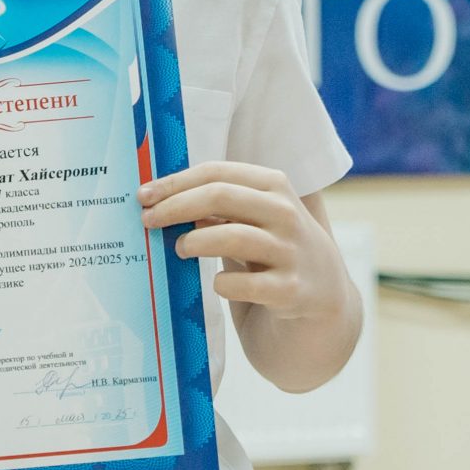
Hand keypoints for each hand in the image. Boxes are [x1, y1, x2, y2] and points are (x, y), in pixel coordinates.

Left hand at [140, 161, 348, 319]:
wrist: (325, 297)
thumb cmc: (273, 249)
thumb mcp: (254, 218)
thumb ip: (219, 205)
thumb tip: (160, 198)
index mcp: (274, 185)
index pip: (216, 172)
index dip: (175, 181)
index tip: (144, 194)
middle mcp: (286, 214)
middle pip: (220, 196)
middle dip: (175, 206)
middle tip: (148, 220)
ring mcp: (291, 252)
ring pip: (232, 236)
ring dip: (195, 241)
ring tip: (179, 248)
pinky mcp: (292, 291)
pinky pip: (245, 284)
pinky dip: (222, 283)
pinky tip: (216, 284)